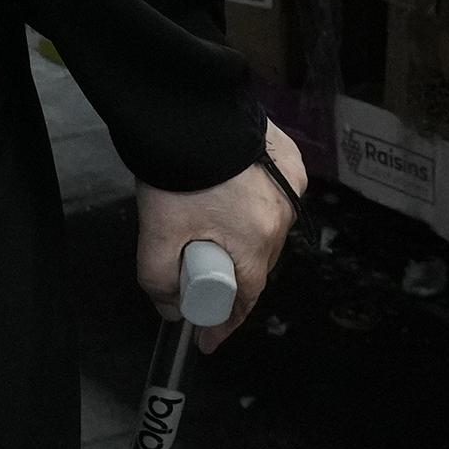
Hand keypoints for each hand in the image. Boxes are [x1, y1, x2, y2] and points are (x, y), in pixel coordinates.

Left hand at [135, 123, 304, 350]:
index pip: (245, 298)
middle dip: (229, 279)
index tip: (208, 340)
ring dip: (241, 239)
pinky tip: (230, 200)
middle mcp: (283, 217)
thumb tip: (171, 309)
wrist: (191, 108)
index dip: (224, 323)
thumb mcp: (158, 234)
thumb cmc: (178, 174)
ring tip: (211, 237)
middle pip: (255, 264)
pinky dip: (253, 205)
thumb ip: (160, 279)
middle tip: (199, 283)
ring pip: (265, 229)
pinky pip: (272, 195)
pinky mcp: (288, 158)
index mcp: (256, 242)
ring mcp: (290, 185)